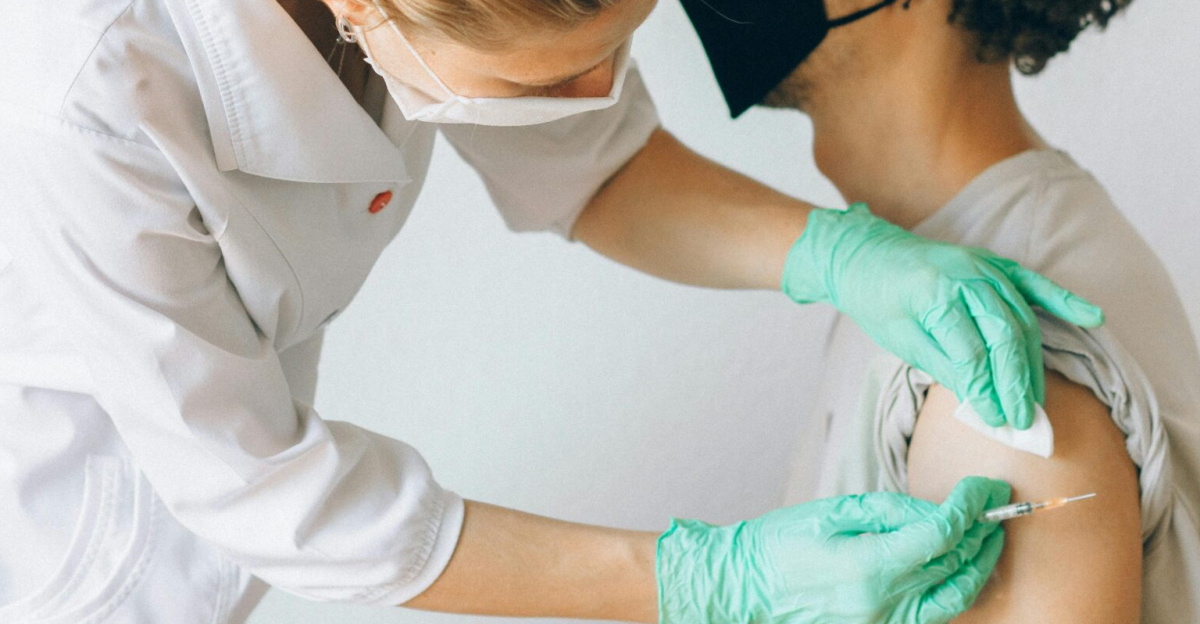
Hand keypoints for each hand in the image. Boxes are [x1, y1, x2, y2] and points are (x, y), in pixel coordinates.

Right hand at [656, 477, 1011, 623]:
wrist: (744, 585)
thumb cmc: (778, 543)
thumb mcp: (832, 510)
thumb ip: (888, 509)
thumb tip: (933, 510)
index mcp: (867, 567)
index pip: (941, 534)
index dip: (970, 506)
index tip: (984, 486)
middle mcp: (882, 603)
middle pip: (954, 565)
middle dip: (981, 530)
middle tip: (994, 503)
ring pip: (954, 597)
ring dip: (978, 564)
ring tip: (987, 535)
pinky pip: (933, 614)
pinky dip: (955, 589)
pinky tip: (959, 567)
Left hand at [781, 203, 1103, 429]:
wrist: (865, 255)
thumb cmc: (876, 299)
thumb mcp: (899, 339)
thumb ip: (942, 365)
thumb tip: (981, 400)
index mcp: (936, 294)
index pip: (971, 351)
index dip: (985, 389)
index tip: (996, 420)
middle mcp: (967, 276)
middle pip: (1004, 336)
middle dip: (1016, 382)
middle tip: (1023, 420)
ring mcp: (985, 267)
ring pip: (1021, 319)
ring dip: (1032, 362)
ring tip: (1034, 400)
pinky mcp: (994, 265)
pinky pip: (1035, 285)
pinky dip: (1064, 301)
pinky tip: (1093, 318)